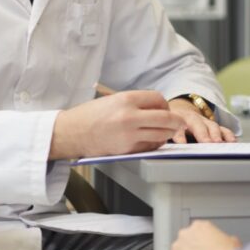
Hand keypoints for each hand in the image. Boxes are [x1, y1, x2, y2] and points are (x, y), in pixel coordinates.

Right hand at [49, 90, 185, 159]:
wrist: (69, 133)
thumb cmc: (89, 115)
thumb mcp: (113, 100)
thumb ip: (135, 102)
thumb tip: (157, 108)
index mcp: (126, 99)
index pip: (158, 99)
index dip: (165, 105)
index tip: (165, 109)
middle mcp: (130, 116)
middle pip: (166, 118)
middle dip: (176, 121)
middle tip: (180, 123)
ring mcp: (129, 135)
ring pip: (161, 135)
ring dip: (168, 134)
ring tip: (168, 132)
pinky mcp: (126, 150)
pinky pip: (150, 147)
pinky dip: (156, 144)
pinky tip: (154, 141)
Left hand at [169, 98, 236, 142]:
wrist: (181, 109)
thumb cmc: (171, 122)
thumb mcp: (164, 126)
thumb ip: (163, 136)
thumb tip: (157, 147)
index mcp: (177, 119)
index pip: (178, 128)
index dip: (180, 135)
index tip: (182, 144)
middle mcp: (192, 119)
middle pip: (198, 124)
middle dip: (203, 134)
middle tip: (207, 144)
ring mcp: (204, 121)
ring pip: (212, 125)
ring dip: (217, 135)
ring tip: (220, 144)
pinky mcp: (213, 125)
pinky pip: (222, 129)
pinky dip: (228, 135)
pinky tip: (232, 142)